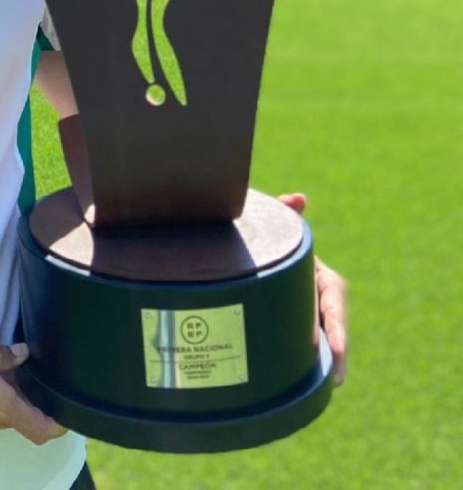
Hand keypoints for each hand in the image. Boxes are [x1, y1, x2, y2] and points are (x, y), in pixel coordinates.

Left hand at [279, 192, 347, 384]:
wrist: (250, 246)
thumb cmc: (266, 236)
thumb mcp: (277, 228)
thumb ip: (285, 213)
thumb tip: (299, 199)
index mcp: (318, 274)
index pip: (333, 301)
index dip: (337, 326)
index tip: (337, 349)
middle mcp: (316, 295)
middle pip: (331, 326)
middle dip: (336, 353)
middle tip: (335, 378)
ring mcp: (307, 311)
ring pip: (320, 338)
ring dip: (324, 362)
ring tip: (323, 387)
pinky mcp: (294, 323)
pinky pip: (303, 343)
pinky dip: (307, 362)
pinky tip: (301, 385)